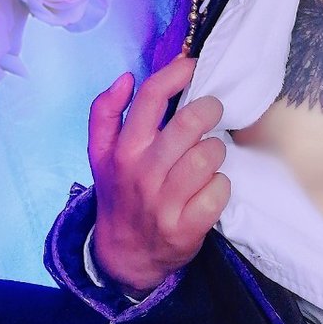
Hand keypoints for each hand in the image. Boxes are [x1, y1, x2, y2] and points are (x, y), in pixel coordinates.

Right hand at [88, 55, 230, 296]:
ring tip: (208, 154)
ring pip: (209, 155)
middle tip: (212, 112)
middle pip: (189, 123)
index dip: (176, 73)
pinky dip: (221, 185)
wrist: (122, 257)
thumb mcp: (101, 155)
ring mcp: (164, 203)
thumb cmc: (120, 193)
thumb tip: (125, 78)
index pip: (151, 98)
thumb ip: (104, 113)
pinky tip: (211, 186)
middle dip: (210, 110)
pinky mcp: (186, 228)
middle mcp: (142, 174)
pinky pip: (220, 190)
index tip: (192, 66)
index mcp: (122, 150)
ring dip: (216, 150)